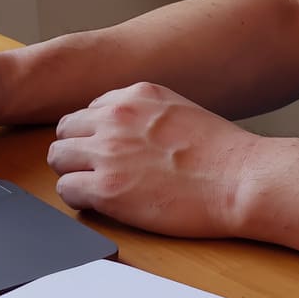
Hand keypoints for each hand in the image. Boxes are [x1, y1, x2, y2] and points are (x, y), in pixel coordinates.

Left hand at [47, 82, 261, 238]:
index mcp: (136, 94)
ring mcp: (108, 151)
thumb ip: (147, 115)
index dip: (97, 133)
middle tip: (97, 170)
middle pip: (66, 129)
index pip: (91, 109)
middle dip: (78, 149)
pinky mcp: (106, 187)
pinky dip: (78, 197)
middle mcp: (116, 116)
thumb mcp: (181, 111)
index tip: (108, 149)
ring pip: (59, 157)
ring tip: (98, 187)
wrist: (240, 180)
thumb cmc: (222, 154)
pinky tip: (102, 203)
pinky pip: (66, 189)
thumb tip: (128, 133)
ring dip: (73, 172)